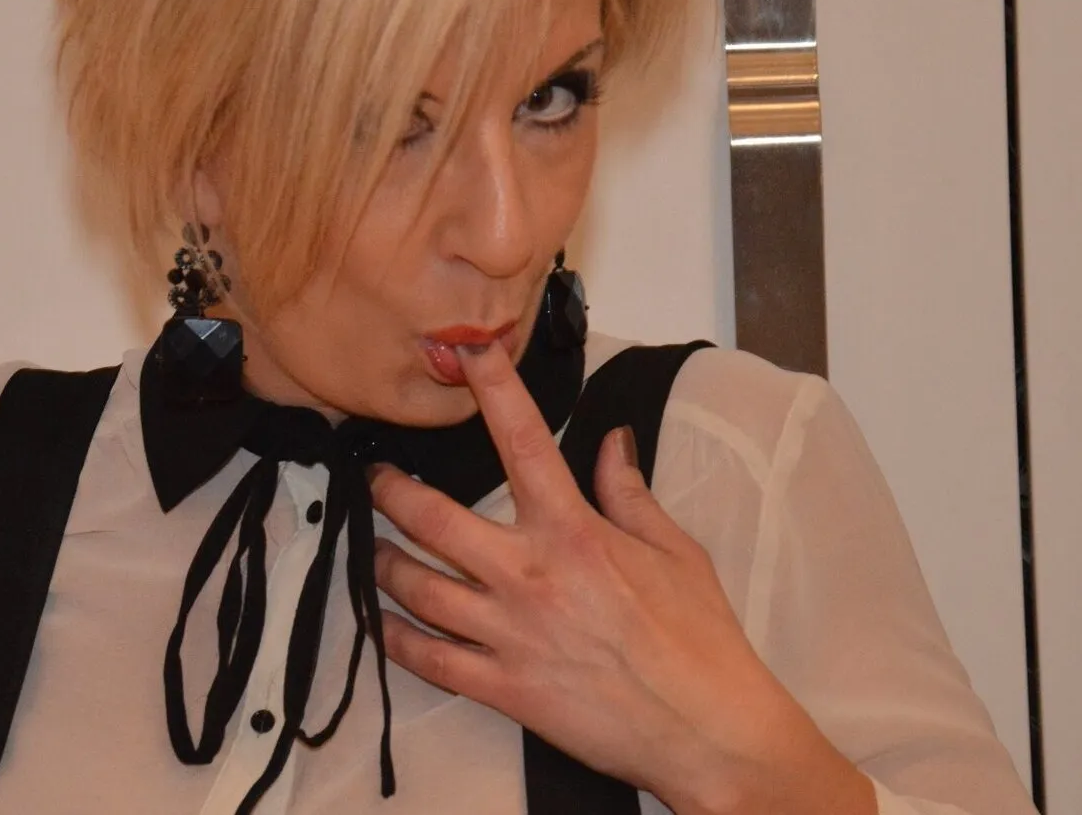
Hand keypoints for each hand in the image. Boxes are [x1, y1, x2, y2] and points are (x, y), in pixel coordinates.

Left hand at [368, 341, 874, 814]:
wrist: (707, 729)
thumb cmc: (700, 640)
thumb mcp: (676, 552)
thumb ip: (630, 494)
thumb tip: (612, 440)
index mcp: (574, 534)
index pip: (524, 443)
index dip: (494, 389)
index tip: (467, 352)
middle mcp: (530, 577)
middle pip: (434, 519)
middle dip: (393, 491)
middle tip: (375, 478)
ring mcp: (509, 634)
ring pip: (417, 588)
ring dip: (385, 563)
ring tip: (375, 549)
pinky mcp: (502, 688)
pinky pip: (429, 659)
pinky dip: (397, 638)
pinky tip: (385, 622)